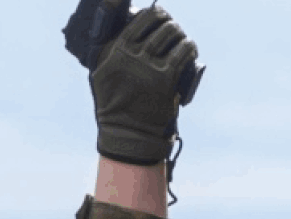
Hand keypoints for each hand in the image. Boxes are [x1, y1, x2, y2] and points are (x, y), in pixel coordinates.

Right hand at [90, 6, 200, 164]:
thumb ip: (107, 52)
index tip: (161, 15)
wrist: (127, 133)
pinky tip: (190, 49)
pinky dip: (189, 48)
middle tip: (174, 28)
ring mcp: (151, 67)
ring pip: (174, 37)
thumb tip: (120, 30)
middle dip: (171, 23)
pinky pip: (183, 54)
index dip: (156, 13)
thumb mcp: (100, 75)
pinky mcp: (167, 79)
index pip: (142, 19)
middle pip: (161, 25)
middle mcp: (134, 56)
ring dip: (181, 35)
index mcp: (117, 51)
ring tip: (183, 39)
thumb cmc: (113, 105)